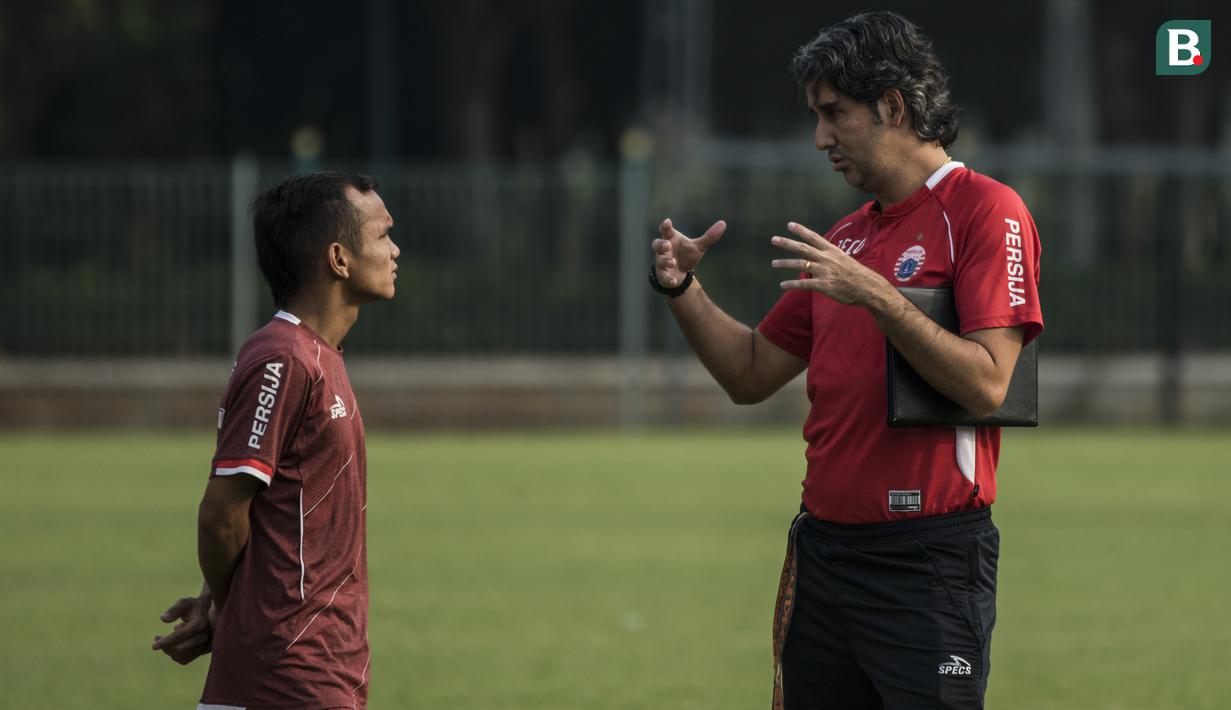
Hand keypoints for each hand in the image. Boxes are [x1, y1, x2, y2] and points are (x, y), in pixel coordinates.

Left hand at [151, 595, 212, 664]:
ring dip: (169, 652)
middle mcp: (204, 636)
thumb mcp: (184, 603)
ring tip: (164, 643)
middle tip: (157, 641)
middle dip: (166, 647)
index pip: (180, 636)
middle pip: (180, 649)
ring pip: (182, 656)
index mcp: (199, 624)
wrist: (208, 612)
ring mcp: (205, 644)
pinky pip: (185, 659)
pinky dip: (175, 656)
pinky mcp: (203, 651)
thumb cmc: (193, 606)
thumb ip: (174, 609)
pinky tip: (171, 647)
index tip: (154, 645)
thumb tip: (163, 619)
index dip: (166, 641)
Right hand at [651, 218, 725, 288]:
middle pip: (657, 244)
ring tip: (673, 262)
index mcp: (671, 239)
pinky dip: (668, 278)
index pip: (666, 230)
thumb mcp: (698, 247)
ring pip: (659, 260)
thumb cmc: (686, 255)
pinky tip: (674, 280)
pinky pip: (663, 276)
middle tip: (667, 245)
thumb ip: (709, 237)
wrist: (681, 273)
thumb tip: (723, 223)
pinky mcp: (663, 274)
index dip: (665, 226)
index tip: (667, 222)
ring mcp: (662, 262)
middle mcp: (664, 250)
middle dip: (661, 244)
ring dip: (665, 261)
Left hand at [770, 222, 890, 305]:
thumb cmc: (857, 274)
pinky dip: (791, 284)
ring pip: (800, 265)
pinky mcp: (823, 285)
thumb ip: (830, 258)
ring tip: (774, 263)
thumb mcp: (844, 260)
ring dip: (785, 263)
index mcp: (832, 251)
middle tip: (774, 239)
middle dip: (787, 243)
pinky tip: (782, 284)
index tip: (789, 225)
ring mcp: (824, 271)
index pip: (814, 237)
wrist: (868, 288)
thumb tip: (818, 258)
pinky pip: (803, 284)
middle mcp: (826, 259)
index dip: (801, 230)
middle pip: (803, 248)